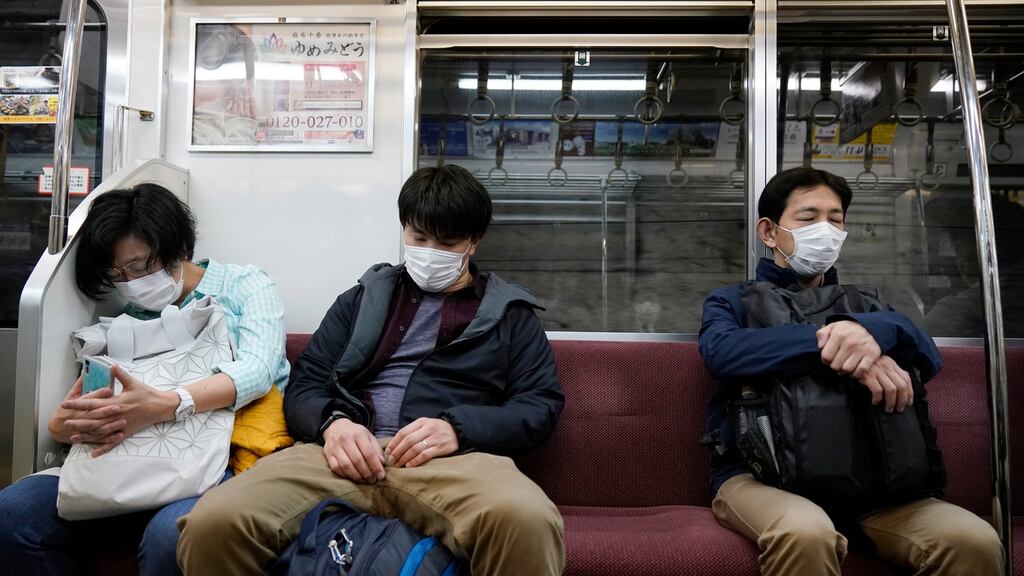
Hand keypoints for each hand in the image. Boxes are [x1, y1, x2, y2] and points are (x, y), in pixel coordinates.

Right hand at [48, 376, 121, 444]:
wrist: (56, 426)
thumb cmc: (66, 410)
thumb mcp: (71, 394)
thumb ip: (81, 384)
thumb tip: (87, 371)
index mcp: (78, 406)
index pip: (88, 399)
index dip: (98, 394)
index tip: (109, 389)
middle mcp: (82, 418)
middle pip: (95, 414)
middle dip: (106, 411)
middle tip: (118, 406)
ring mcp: (86, 429)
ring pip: (100, 428)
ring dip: (111, 425)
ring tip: (123, 421)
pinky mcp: (90, 437)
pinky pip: (101, 439)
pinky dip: (109, 439)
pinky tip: (119, 435)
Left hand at [61, 365, 177, 456]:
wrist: (161, 407)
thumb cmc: (147, 394)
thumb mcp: (134, 383)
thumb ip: (121, 375)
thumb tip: (111, 365)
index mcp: (117, 403)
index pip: (93, 404)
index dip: (78, 403)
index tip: (66, 403)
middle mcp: (116, 416)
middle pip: (93, 420)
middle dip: (78, 421)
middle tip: (65, 422)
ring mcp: (120, 425)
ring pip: (100, 432)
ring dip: (86, 435)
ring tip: (74, 436)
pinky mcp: (126, 432)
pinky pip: (112, 442)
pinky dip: (103, 448)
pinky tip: (93, 453)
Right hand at [322, 418, 384, 483]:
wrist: (336, 427)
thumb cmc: (355, 433)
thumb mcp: (368, 436)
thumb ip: (376, 449)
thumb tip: (381, 464)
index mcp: (358, 434)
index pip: (368, 452)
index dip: (375, 466)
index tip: (381, 475)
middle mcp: (345, 439)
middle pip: (357, 460)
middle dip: (367, 473)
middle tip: (373, 480)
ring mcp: (335, 447)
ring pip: (346, 466)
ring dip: (356, 476)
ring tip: (364, 480)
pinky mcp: (328, 454)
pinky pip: (336, 468)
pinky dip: (345, 475)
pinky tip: (352, 477)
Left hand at [386, 417, 457, 468]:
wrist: (458, 431)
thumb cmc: (437, 430)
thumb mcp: (425, 425)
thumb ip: (412, 432)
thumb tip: (394, 446)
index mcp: (421, 422)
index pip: (403, 432)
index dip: (394, 443)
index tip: (387, 452)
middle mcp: (428, 428)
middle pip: (408, 441)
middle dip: (397, 452)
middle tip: (391, 461)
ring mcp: (435, 438)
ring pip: (415, 448)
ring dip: (404, 458)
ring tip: (398, 465)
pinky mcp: (442, 447)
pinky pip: (425, 455)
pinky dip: (415, 461)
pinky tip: (409, 466)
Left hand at [817, 321, 881, 378]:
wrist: (868, 327)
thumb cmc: (847, 330)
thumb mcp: (832, 327)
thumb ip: (822, 335)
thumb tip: (820, 347)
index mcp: (839, 335)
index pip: (826, 357)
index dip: (825, 360)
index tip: (828, 359)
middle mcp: (850, 343)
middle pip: (835, 365)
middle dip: (834, 366)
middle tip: (837, 363)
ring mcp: (861, 349)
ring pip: (847, 369)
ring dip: (844, 371)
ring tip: (843, 367)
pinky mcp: (871, 355)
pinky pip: (861, 371)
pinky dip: (855, 374)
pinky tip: (853, 370)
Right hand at [858, 355, 913, 412]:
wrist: (851, 357)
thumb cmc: (867, 363)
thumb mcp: (883, 363)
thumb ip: (894, 370)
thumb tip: (906, 378)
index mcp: (892, 365)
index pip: (907, 380)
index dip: (909, 393)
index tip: (908, 402)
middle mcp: (887, 367)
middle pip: (901, 386)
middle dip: (902, 400)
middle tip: (899, 409)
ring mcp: (878, 371)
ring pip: (891, 389)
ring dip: (891, 402)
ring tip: (888, 408)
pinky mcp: (868, 376)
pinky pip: (877, 390)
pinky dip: (878, 398)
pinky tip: (876, 402)